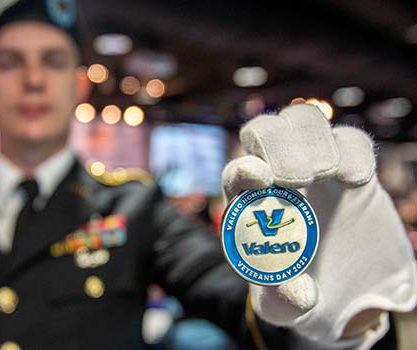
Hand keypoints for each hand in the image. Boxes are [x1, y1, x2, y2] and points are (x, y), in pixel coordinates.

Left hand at [221, 104, 416, 346]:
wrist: (346, 287)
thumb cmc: (301, 291)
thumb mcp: (286, 307)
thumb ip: (284, 301)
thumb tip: (298, 292)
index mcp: (249, 205)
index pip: (236, 173)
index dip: (244, 169)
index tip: (262, 180)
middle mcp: (276, 176)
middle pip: (263, 131)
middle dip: (278, 145)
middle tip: (301, 178)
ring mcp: (313, 165)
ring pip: (302, 121)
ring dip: (312, 139)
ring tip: (328, 174)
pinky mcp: (349, 165)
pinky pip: (349, 138)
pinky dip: (352, 150)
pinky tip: (355, 181)